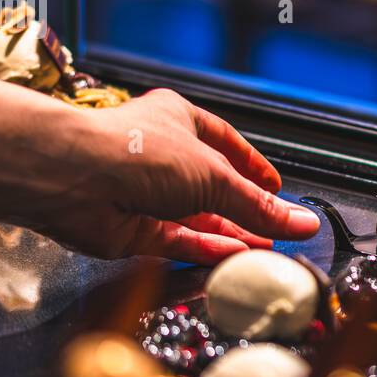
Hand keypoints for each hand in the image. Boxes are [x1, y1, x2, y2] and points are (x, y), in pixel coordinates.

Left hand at [38, 89, 319, 262]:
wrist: (73, 178)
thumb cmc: (136, 151)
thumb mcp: (215, 177)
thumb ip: (258, 206)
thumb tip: (302, 222)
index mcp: (177, 120)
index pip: (224, 144)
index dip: (251, 167)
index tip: (275, 189)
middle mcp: (160, 155)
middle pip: (211, 186)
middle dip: (244, 209)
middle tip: (277, 228)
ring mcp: (144, 194)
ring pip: (195, 218)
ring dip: (229, 233)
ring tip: (264, 248)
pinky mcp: (132, 230)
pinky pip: (176, 241)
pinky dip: (205, 249)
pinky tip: (234, 256)